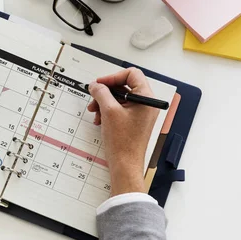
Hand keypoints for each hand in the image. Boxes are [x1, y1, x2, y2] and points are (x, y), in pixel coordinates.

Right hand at [87, 68, 159, 196]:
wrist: (125, 164)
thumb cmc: (123, 142)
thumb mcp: (109, 111)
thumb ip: (101, 93)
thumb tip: (95, 85)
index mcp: (146, 98)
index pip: (131, 75)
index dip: (113, 77)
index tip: (99, 84)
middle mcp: (146, 104)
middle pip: (124, 86)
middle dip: (106, 92)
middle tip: (94, 98)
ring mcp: (140, 113)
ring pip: (119, 98)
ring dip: (104, 102)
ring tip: (95, 112)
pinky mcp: (134, 121)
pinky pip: (119, 109)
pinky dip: (107, 111)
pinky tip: (100, 120)